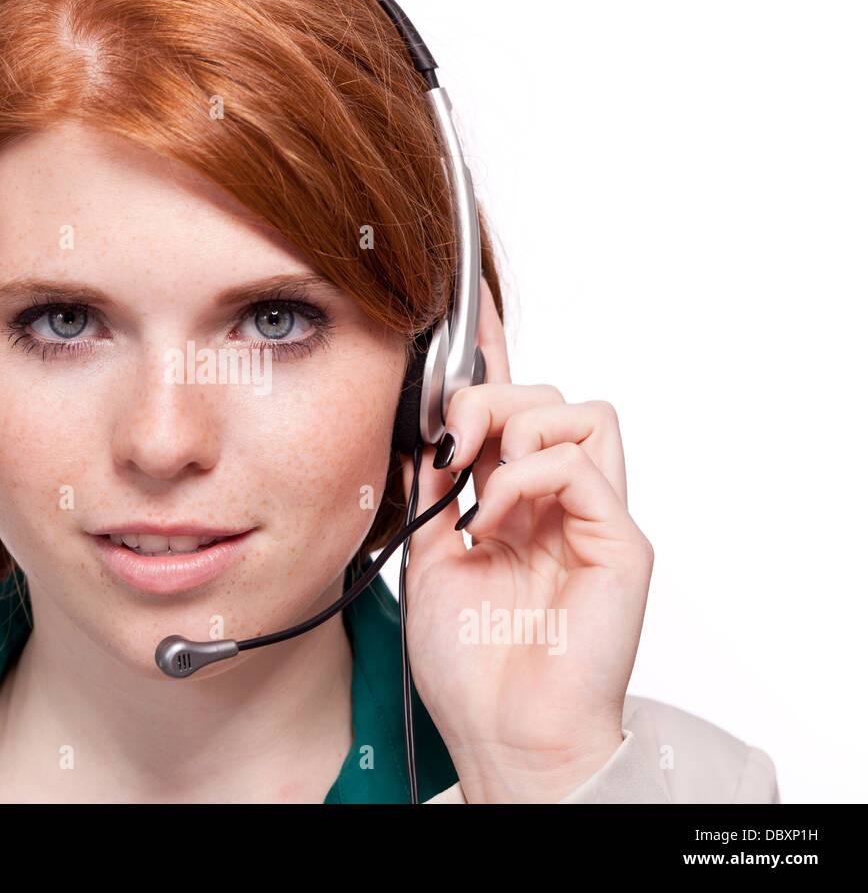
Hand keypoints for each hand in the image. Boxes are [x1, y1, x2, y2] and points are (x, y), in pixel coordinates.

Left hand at [398, 277, 654, 802]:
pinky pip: (580, 462)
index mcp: (515, 499)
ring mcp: (594, 517)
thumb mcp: (424, 555)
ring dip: (514, 429)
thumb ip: (428, 490)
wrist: (499, 730)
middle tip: (450, 447)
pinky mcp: (620, 541)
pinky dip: (527, 476)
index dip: (492, 352)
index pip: (514, 407)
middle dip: (487, 396)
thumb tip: (413, 428)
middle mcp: (558, 500)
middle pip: (547, 392)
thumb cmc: (470, 661)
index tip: (464, 303)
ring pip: (581, 410)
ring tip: (478, 488)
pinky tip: (493, 517)